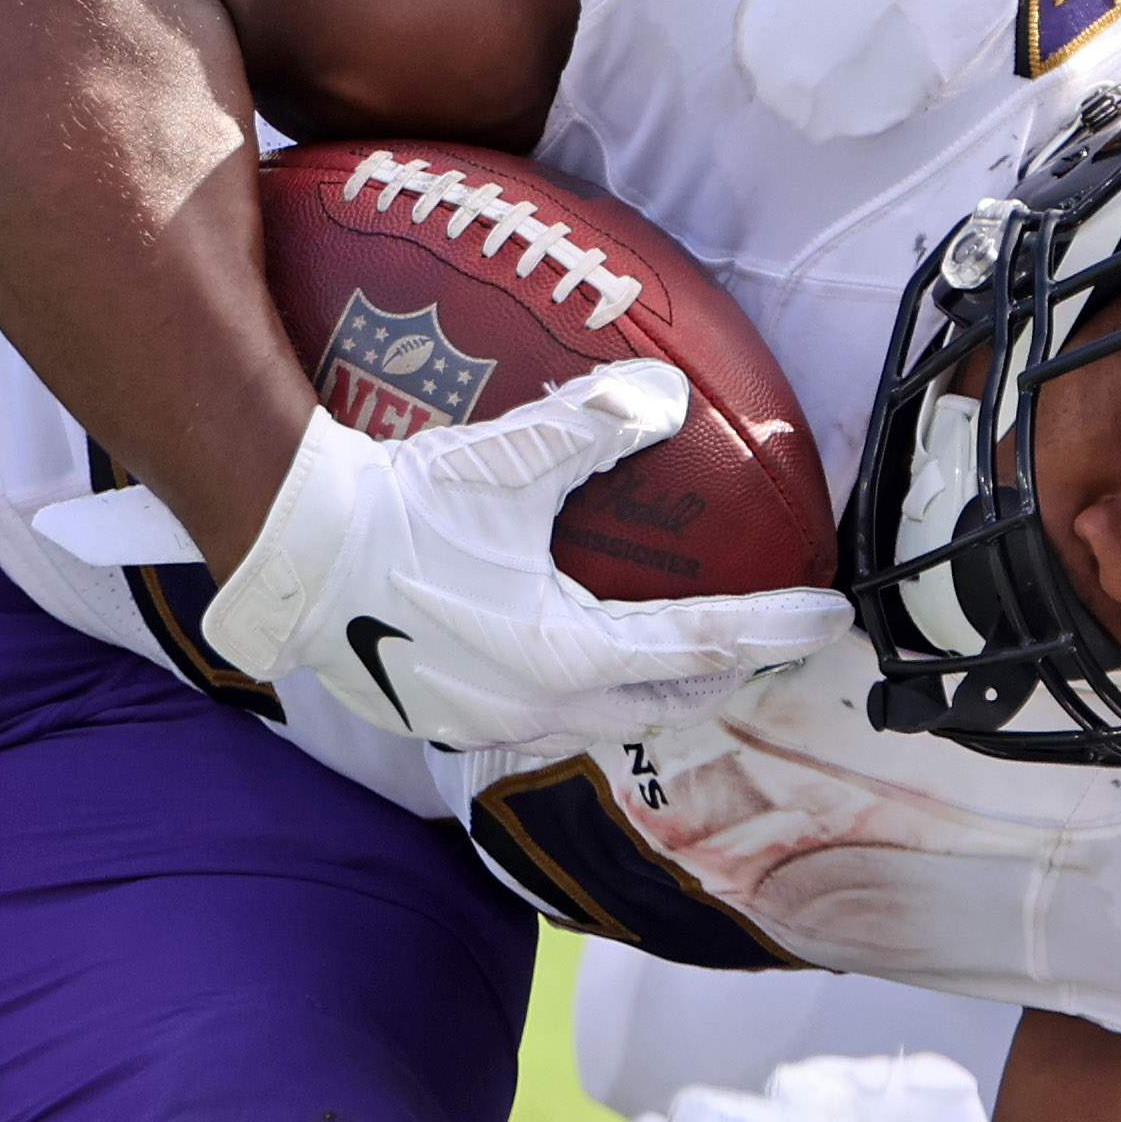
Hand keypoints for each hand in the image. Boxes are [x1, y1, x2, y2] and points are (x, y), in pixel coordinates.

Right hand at [200, 370, 847, 752]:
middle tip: (767, 643)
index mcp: (566, 654)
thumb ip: (592, 424)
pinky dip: (580, 693)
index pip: (701, 647)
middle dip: (722, 675)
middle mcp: (535, 708)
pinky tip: (570, 661)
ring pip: (598, 719)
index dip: (773, 629)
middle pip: (661, 702)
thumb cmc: (397, 510)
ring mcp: (487, 724)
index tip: (829, 620)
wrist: (291, 558)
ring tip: (679, 657)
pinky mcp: (445, 719)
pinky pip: (538, 718)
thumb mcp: (504, 461)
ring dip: (648, 691)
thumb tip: (665, 397)